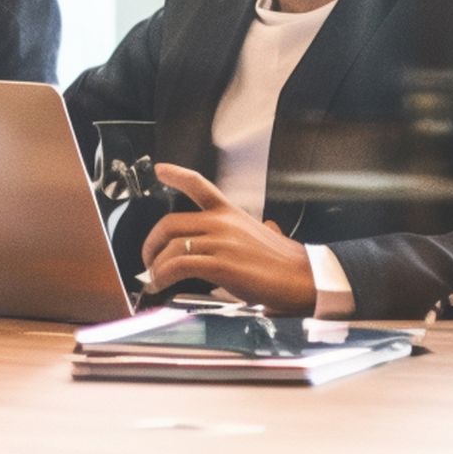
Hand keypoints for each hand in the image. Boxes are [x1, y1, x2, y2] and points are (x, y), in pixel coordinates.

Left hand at [141, 165, 316, 313]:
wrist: (304, 278)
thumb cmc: (286, 262)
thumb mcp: (269, 233)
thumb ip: (261, 228)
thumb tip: (270, 227)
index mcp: (231, 213)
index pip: (200, 185)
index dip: (177, 174)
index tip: (160, 169)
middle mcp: (222, 223)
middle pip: (171, 223)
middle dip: (152, 242)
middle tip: (148, 258)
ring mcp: (220, 242)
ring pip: (172, 247)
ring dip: (156, 265)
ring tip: (154, 278)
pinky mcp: (220, 264)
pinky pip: (179, 266)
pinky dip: (163, 276)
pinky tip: (161, 284)